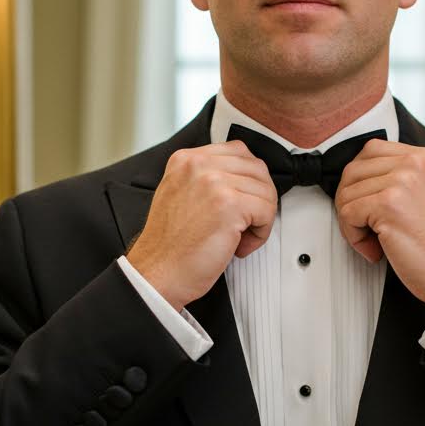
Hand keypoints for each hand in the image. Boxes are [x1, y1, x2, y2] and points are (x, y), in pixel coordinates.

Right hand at [126, 142, 276, 310]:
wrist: (158, 273)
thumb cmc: (170, 247)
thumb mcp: (180, 195)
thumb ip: (205, 180)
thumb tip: (241, 180)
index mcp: (186, 159)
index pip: (238, 152)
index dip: (248, 181)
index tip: (242, 202)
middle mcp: (199, 165)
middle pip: (256, 168)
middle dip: (259, 199)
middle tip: (245, 223)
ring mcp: (214, 182)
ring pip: (265, 190)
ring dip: (260, 219)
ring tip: (239, 238)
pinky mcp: (230, 204)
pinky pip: (267, 210)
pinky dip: (261, 233)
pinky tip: (240, 245)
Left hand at [334, 139, 424, 312]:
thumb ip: (402, 180)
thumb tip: (363, 182)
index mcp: (424, 158)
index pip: (371, 151)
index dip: (360, 182)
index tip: (366, 205)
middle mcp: (414, 164)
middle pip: (353, 171)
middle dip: (351, 203)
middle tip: (365, 227)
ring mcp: (401, 182)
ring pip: (347, 194)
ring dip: (352, 223)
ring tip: (374, 241)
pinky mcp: (388, 205)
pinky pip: (347, 213)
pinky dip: (354, 237)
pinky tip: (375, 249)